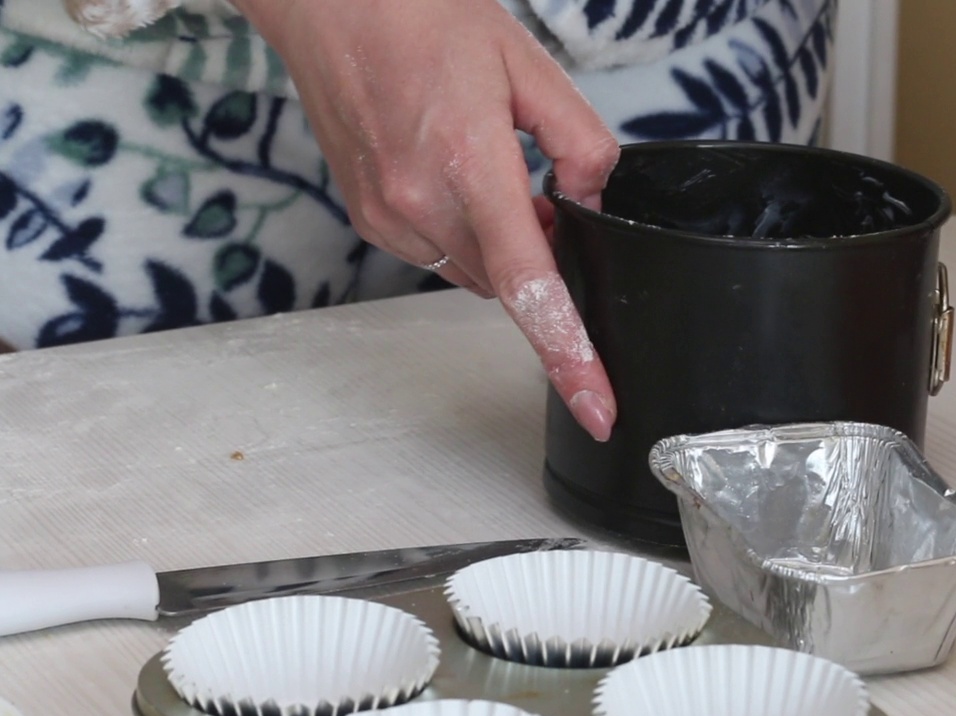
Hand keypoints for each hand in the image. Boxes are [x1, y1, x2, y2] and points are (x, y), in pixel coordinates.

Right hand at [230, 0, 620, 440]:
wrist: (329, 0)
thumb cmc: (421, 15)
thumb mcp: (526, 65)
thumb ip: (579, 142)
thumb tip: (594, 203)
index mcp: (467, 161)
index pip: (529, 285)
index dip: (569, 354)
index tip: (597, 407)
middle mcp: (417, 203)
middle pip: (509, 282)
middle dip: (540, 255)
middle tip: (539, 187)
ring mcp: (385, 217)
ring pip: (474, 272)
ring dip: (500, 243)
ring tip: (486, 164)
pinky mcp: (368, 219)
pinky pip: (437, 254)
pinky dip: (463, 232)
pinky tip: (453, 172)